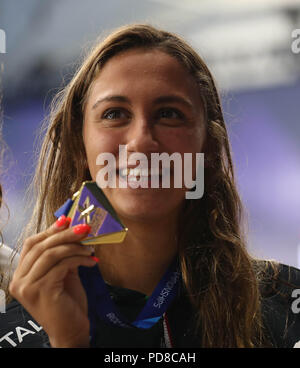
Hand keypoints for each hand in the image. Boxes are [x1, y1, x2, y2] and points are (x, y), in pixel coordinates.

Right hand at [9, 216, 97, 347]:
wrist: (71, 331)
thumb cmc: (67, 303)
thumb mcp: (63, 274)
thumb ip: (62, 255)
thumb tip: (71, 229)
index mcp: (21, 275)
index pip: (32, 244)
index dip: (50, 230)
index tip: (67, 220)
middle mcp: (19, 280)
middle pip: (41, 246)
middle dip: (65, 234)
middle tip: (84, 228)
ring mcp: (28, 286)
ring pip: (52, 253)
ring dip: (75, 246)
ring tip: (91, 247)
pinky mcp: (41, 290)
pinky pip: (62, 264)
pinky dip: (79, 258)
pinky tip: (91, 261)